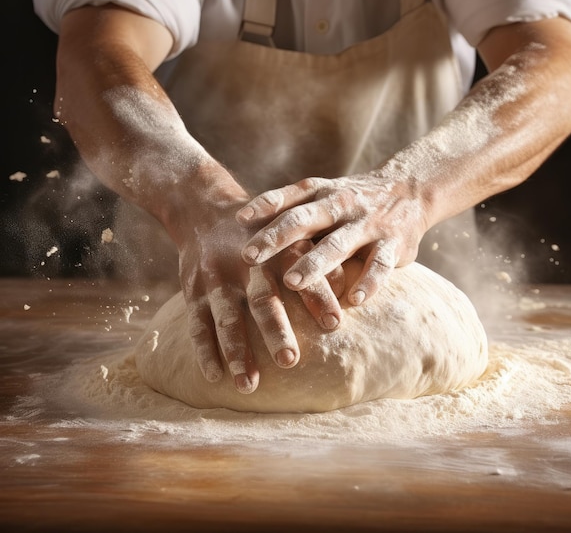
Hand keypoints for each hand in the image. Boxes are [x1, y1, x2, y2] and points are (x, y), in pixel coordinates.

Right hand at [177, 198, 343, 394]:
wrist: (204, 211)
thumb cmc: (262, 234)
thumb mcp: (287, 235)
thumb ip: (316, 260)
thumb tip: (350, 286)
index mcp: (275, 250)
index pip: (300, 274)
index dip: (317, 297)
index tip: (335, 324)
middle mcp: (245, 265)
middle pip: (262, 299)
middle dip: (275, 331)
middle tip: (290, 361)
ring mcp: (216, 280)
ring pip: (226, 319)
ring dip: (236, 352)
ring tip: (249, 386)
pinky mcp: (193, 292)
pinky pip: (197, 325)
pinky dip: (204, 351)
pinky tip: (214, 376)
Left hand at [236, 172, 426, 305]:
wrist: (411, 190)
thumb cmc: (352, 200)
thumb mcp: (324, 196)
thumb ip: (293, 210)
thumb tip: (242, 229)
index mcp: (321, 192)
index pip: (289, 197)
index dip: (264, 206)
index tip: (238, 219)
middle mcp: (342, 204)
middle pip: (304, 219)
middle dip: (276, 238)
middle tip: (248, 257)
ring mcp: (368, 223)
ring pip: (338, 243)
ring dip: (315, 262)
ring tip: (292, 282)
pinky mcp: (393, 244)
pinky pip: (380, 265)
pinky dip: (369, 282)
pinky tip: (355, 301)